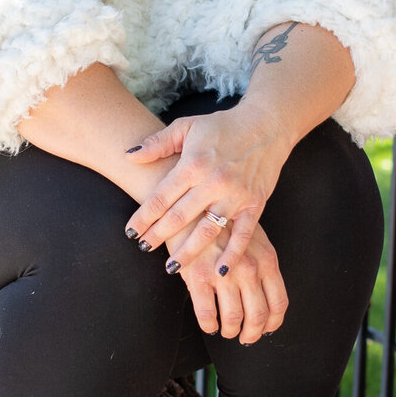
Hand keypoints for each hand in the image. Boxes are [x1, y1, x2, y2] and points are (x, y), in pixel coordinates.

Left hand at [124, 103, 289, 272]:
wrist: (266, 125)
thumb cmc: (222, 126)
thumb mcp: (186, 126)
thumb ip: (158, 142)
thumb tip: (129, 156)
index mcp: (193, 164)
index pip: (161, 197)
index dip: (143, 217)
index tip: (131, 232)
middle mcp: (213, 182)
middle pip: (179, 217)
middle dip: (158, 235)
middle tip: (143, 248)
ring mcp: (235, 196)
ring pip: (207, 231)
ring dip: (188, 252)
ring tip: (171, 267)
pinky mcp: (254, 205)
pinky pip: (242, 235)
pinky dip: (232, 255)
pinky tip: (219, 271)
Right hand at [168, 218, 287, 342]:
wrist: (191, 206)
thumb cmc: (223, 223)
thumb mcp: (252, 238)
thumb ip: (261, 264)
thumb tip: (265, 296)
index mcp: (267, 260)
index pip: (278, 302)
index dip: (272, 323)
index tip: (264, 330)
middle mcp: (249, 268)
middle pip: (257, 316)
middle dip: (251, 333)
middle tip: (244, 338)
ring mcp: (224, 273)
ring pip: (233, 319)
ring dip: (230, 331)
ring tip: (225, 330)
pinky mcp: (199, 277)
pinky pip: (207, 314)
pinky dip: (209, 325)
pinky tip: (209, 324)